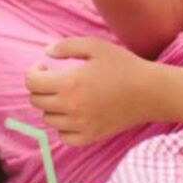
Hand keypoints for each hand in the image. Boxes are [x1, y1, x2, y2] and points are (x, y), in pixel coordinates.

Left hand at [24, 37, 157, 145]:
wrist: (150, 92)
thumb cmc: (124, 66)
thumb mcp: (95, 46)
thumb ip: (66, 46)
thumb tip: (46, 53)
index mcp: (69, 84)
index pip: (31, 83)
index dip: (33, 72)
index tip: (45, 67)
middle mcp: (71, 107)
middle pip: (36, 101)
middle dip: (41, 87)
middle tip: (55, 79)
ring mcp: (80, 125)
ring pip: (48, 118)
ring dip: (51, 105)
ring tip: (67, 94)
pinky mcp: (90, 137)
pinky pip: (63, 137)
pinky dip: (62, 126)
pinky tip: (73, 114)